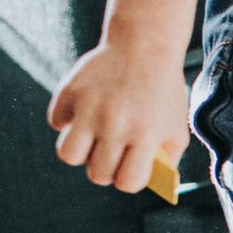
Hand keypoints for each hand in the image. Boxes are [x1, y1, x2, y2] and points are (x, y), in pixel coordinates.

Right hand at [46, 41, 189, 194]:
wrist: (144, 46)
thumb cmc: (163, 95)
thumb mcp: (175, 129)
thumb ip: (166, 161)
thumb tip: (145, 185)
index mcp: (145, 136)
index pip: (127, 182)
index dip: (128, 179)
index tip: (130, 169)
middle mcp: (115, 124)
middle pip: (97, 174)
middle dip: (105, 169)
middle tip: (111, 154)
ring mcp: (89, 107)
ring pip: (67, 154)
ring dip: (80, 152)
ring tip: (92, 140)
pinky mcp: (69, 91)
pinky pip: (56, 122)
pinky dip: (66, 121)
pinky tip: (83, 111)